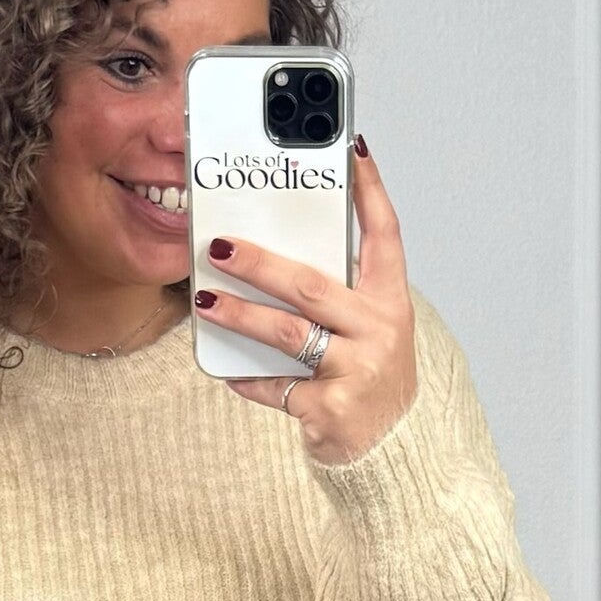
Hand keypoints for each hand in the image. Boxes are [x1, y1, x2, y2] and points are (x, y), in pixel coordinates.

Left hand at [197, 138, 418, 466]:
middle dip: (260, 264)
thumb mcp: (371, 328)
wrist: (396, 450)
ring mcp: (356, 372)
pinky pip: (277, 388)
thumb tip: (274, 253)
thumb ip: (338, 292)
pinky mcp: (330, 409)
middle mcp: (379, 332)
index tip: (352, 151)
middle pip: (312, 286)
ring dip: (240, 315)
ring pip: (288, 334)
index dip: (370, 192)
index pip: (385, 235)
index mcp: (391, 302)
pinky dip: (249, 380)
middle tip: (219, 248)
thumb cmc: (372, 376)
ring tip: (204, 302)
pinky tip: (226, 370)